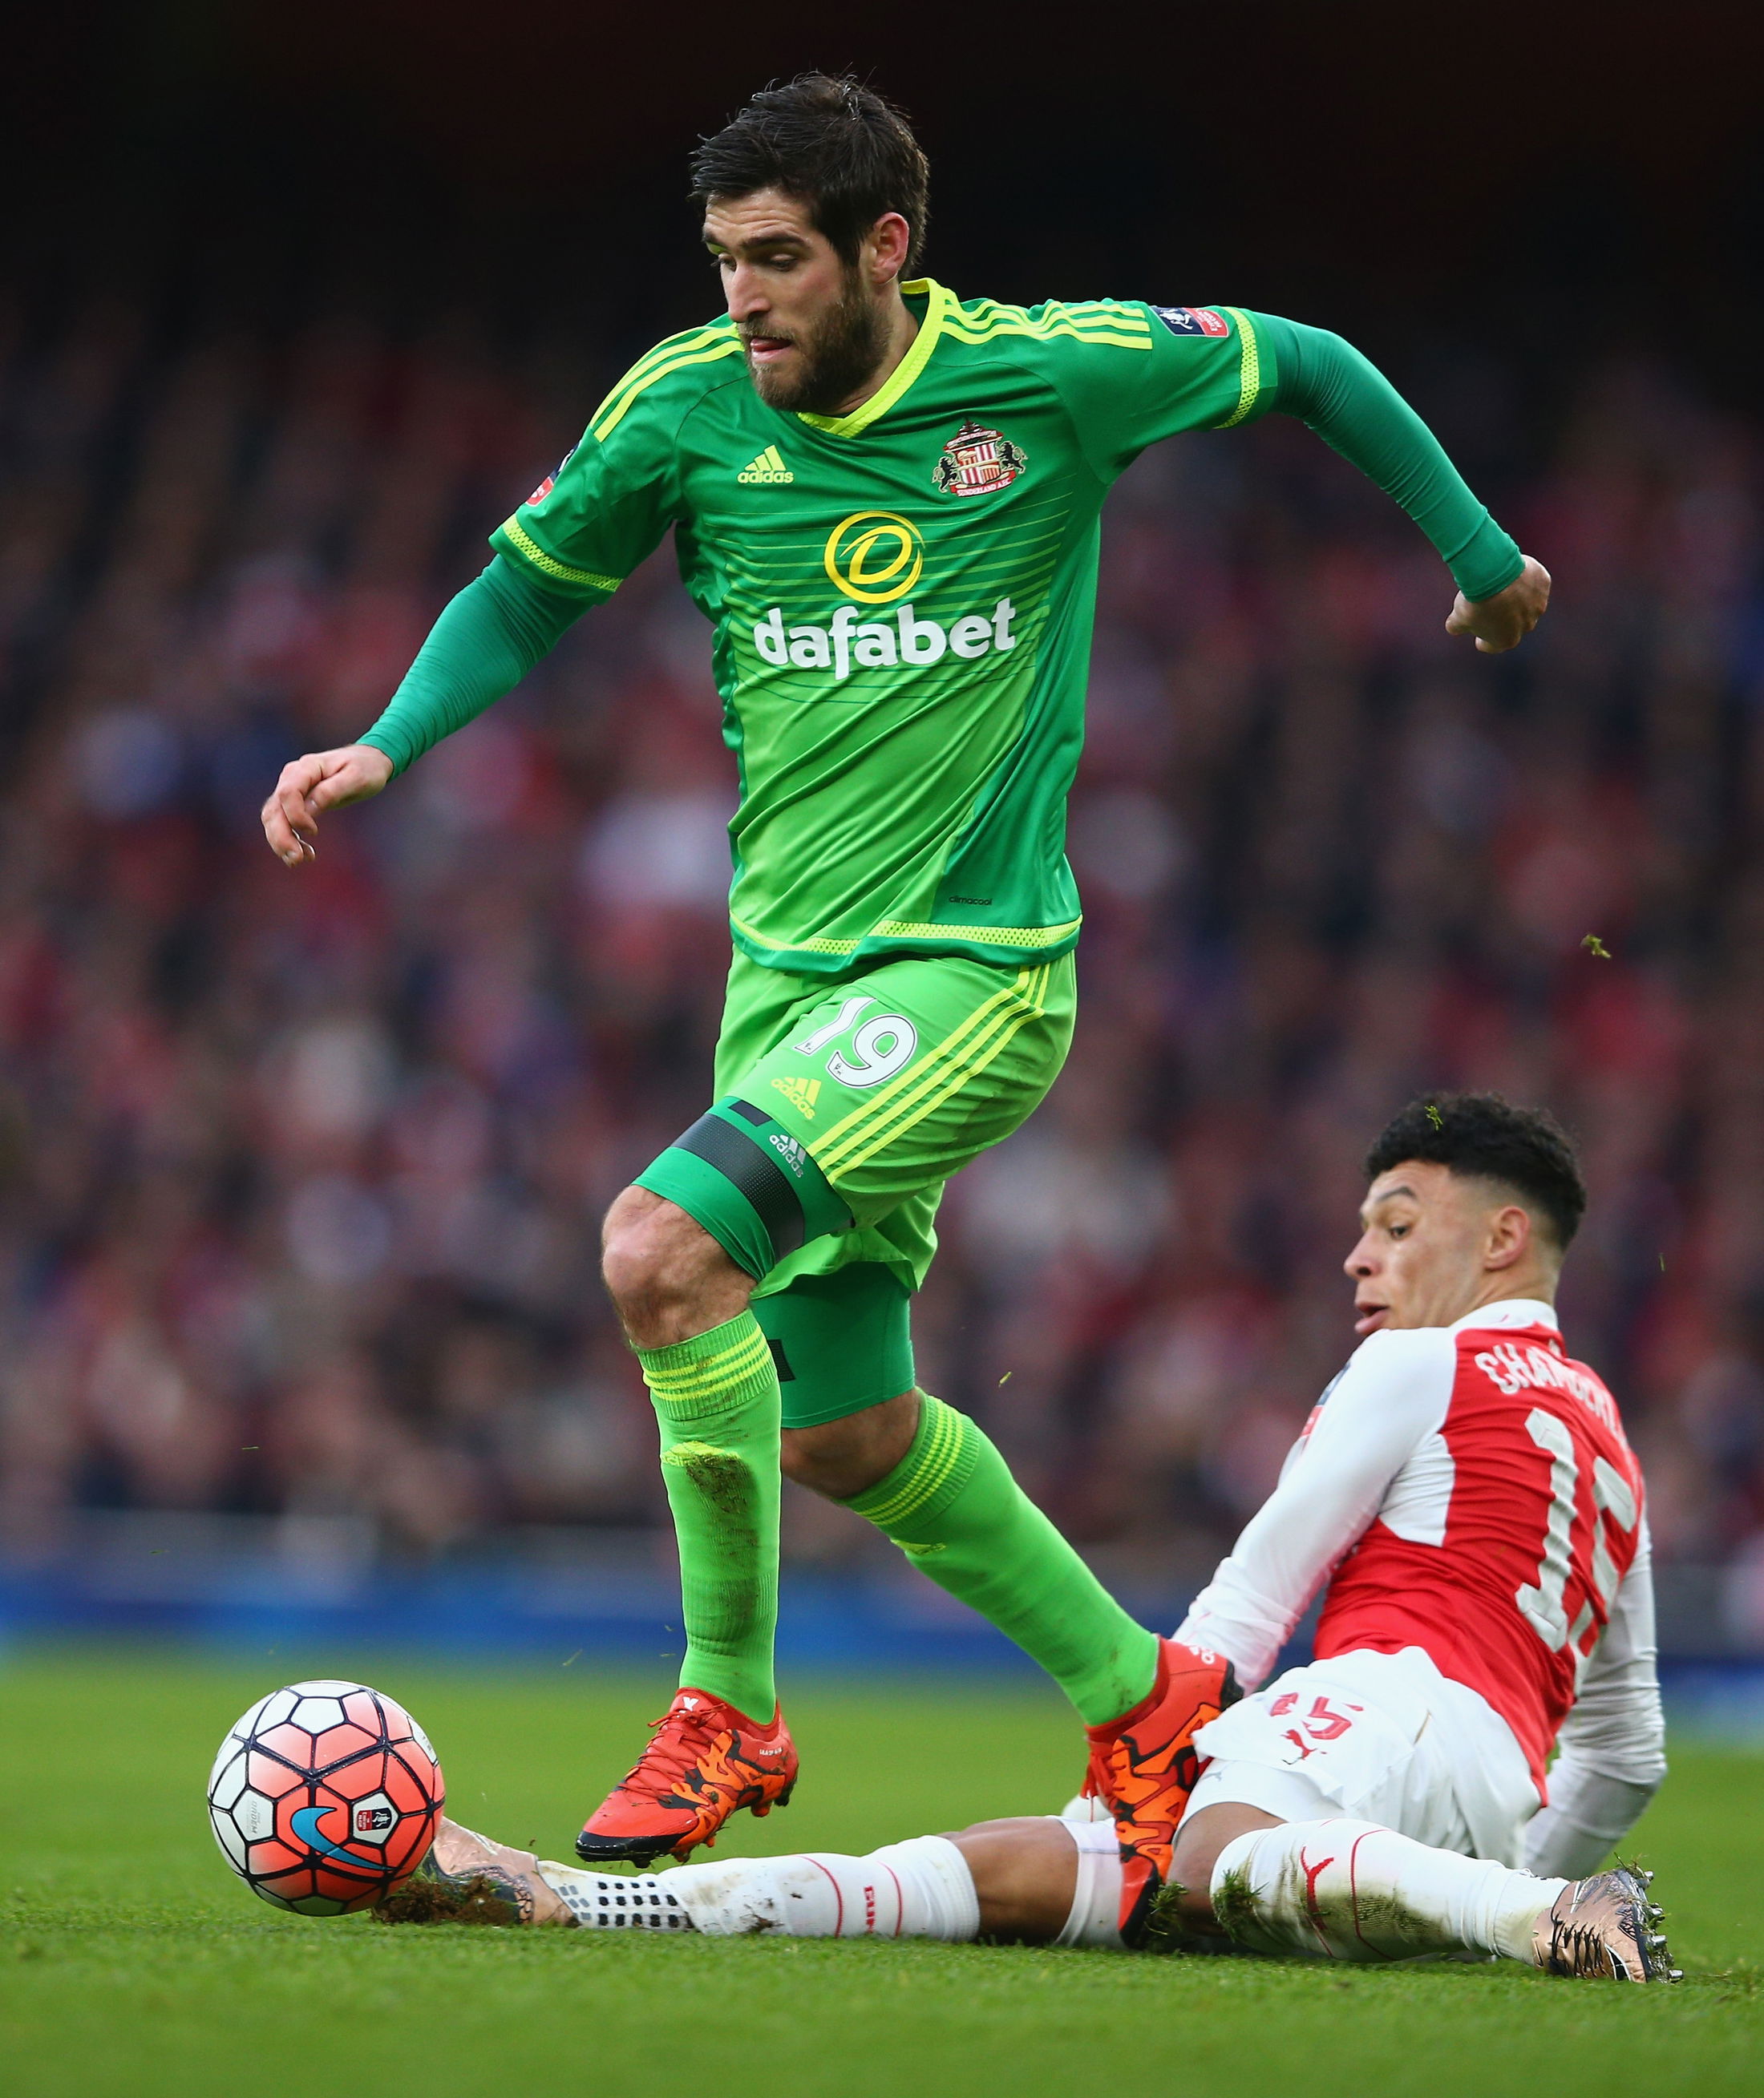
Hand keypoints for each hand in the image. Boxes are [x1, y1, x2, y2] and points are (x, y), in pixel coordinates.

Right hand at [260, 744, 393, 865]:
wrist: (367, 762)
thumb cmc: (366, 769)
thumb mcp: (356, 778)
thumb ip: (331, 791)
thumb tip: (310, 808)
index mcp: (306, 768)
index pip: (288, 793)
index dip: (296, 816)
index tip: (314, 832)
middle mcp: (292, 778)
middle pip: (274, 809)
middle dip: (281, 837)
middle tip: (298, 860)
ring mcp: (290, 790)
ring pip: (272, 819)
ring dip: (281, 843)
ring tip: (300, 861)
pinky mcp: (294, 803)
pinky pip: (281, 822)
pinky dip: (287, 840)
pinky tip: (303, 854)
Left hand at [1446, 554, 1549, 653]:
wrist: (1494, 572)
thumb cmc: (1476, 599)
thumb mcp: (1458, 617)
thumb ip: (1456, 626)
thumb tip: (1453, 628)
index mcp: (1506, 640)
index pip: (1493, 645)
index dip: (1484, 641)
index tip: (1478, 637)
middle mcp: (1527, 626)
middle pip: (1513, 625)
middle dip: (1502, 619)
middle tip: (1489, 607)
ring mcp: (1538, 605)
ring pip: (1526, 604)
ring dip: (1516, 599)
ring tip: (1501, 586)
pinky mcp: (1544, 584)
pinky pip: (1535, 584)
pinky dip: (1526, 581)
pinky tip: (1513, 573)